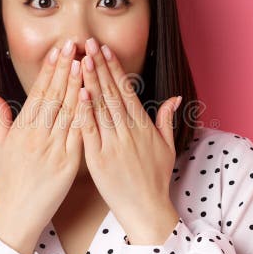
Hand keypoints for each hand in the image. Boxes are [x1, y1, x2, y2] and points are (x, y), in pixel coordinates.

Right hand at [0, 40, 83, 251]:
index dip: (48, 70)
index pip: (37, 92)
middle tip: (74, 44)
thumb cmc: (10, 181)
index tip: (57, 50)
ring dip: (77, 84)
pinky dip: (85, 113)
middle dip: (64, 68)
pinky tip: (92, 96)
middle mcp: (35, 135)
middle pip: (53, 95)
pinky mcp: (67, 162)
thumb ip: (2, 120)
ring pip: (67, 110)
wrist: (18, 214)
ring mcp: (52, 148)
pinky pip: (78, 133)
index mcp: (21, 129)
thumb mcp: (0, 149)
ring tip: (85, 61)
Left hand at [77, 38, 181, 242]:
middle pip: (111, 93)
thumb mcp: (166, 148)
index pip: (126, 90)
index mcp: (143, 127)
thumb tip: (174, 98)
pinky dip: (85, 113)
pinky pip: (91, 132)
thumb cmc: (155, 179)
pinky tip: (78, 94)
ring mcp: (114, 145)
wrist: (146, 210)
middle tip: (87, 43)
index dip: (114, 68)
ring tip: (80, 60)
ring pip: (100, 108)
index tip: (104, 50)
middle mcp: (129, 132)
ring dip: (90, 82)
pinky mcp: (100, 160)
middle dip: (99, 67)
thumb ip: (166, 120)